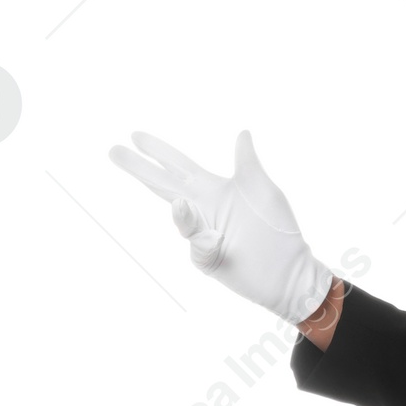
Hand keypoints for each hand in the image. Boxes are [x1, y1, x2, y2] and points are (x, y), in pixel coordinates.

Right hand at [108, 129, 334, 326]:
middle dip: (139, 169)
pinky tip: (219, 240)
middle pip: (164, 186)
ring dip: (180, 214)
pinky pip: (197, 248)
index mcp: (213, 189)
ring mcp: (203, 236)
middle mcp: (203, 210)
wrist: (292, 272)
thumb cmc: (280, 231)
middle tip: (112, 150)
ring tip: (181, 203)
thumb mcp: (263, 189)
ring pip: (180, 220)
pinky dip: (205, 242)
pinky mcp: (209, 260)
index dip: (158, 151)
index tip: (135, 134)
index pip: (178, 166)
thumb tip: (243, 133)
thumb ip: (247, 163)